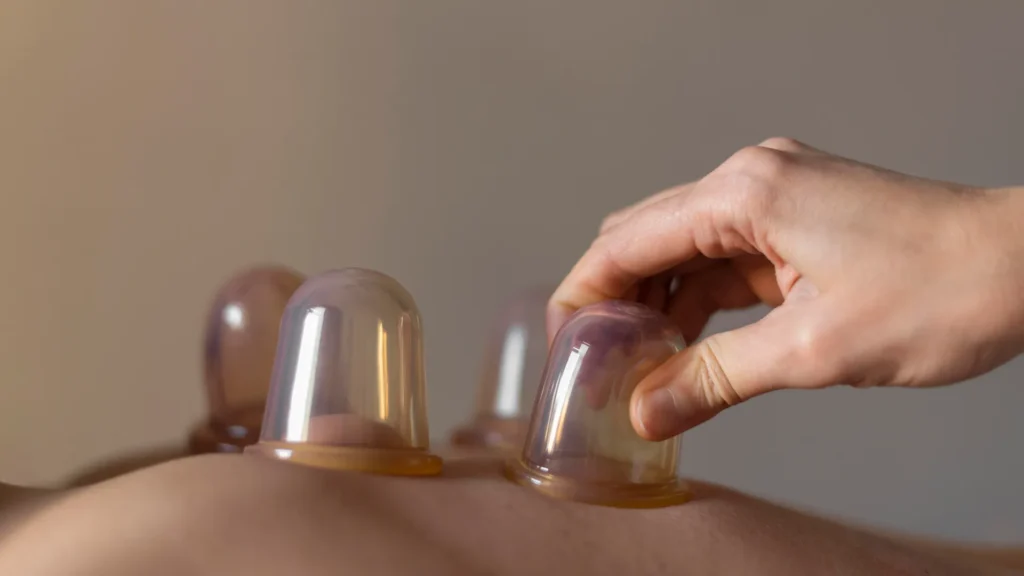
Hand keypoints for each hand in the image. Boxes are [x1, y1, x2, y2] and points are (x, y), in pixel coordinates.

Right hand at [549, 138, 1023, 439]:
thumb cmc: (941, 291)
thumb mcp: (813, 351)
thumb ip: (714, 378)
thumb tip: (645, 410)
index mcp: (744, 196)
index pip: (628, 242)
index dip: (583, 293)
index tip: (562, 344)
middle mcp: (751, 183)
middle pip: (647, 238)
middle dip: (614, 299)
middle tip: (595, 363)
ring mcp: (776, 198)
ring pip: (685, 251)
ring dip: (658, 305)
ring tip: (637, 366)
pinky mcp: (797, 221)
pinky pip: (725, 261)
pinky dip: (700, 302)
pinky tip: (688, 346)